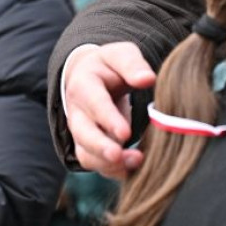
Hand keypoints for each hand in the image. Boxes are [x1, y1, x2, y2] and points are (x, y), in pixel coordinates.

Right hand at [64, 42, 155, 177]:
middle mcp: (77, 111)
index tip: (125, 133)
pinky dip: (112, 170)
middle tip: (120, 156)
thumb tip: (148, 78)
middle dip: (101, 147)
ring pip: (86, 153)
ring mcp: (81, 131)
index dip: (107, 119)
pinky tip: (131, 170)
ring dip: (107, 163)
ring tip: (134, 164)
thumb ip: (132, 64)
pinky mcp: (89, 145)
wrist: (92, 76)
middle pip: (83, 133)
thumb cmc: (111, 65)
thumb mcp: (121, 55)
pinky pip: (96, 163)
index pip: (94, 103)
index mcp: (84, 85)